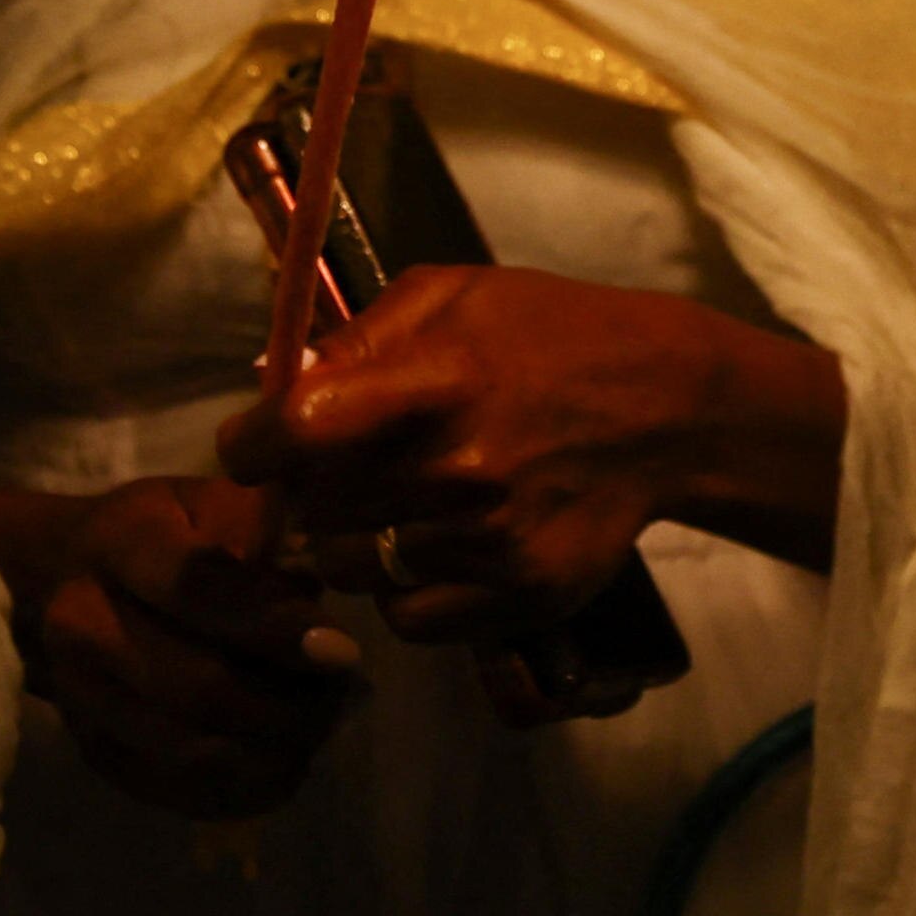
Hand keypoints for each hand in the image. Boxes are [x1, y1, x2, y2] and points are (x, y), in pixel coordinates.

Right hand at [0, 478, 362, 819]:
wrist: (70, 575)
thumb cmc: (166, 531)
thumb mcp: (216, 501)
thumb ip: (265, 542)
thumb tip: (310, 614)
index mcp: (119, 545)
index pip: (198, 591)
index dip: (276, 628)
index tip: (343, 652)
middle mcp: (83, 627)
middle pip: (196, 688)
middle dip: (287, 705)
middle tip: (339, 697)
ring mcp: (82, 699)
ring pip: (191, 753)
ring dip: (272, 752)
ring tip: (316, 728)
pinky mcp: (95, 753)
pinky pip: (180, 793)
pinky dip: (246, 790)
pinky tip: (284, 760)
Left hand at [212, 265, 847, 649]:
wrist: (666, 408)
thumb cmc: (545, 336)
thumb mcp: (450, 297)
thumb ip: (355, 340)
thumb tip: (272, 394)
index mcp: (436, 380)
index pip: (299, 431)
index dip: (253, 448)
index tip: (249, 451)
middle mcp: (461, 468)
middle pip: (315, 511)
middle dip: (309, 492)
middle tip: (337, 470)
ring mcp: (492, 543)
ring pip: (352, 570)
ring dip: (353, 542)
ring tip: (395, 503)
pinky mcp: (517, 598)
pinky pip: (408, 618)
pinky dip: (405, 589)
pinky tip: (437, 545)